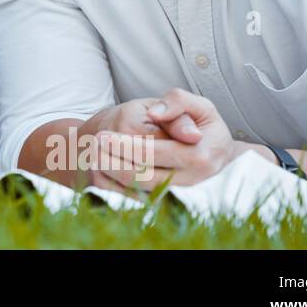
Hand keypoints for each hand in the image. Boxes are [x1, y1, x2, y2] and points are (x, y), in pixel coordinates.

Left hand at [94, 88, 237, 192]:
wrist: (215, 154)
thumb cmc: (203, 126)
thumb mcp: (201, 106)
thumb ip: (179, 102)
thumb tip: (156, 114)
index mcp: (200, 156)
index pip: (156, 154)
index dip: (127, 147)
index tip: (103, 136)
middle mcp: (191, 181)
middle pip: (143, 177)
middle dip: (113, 162)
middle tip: (92, 146)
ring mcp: (179, 196)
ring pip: (137, 193)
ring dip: (110, 176)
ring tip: (91, 157)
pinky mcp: (167, 204)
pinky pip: (135, 202)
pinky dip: (113, 190)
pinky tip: (98, 172)